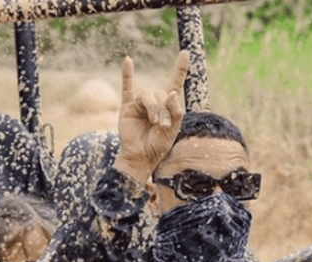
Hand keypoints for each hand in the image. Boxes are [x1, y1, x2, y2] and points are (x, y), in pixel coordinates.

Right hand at [113, 52, 189, 185]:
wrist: (140, 157)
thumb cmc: (158, 145)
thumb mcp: (174, 128)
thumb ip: (175, 109)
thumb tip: (171, 92)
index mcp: (168, 106)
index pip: (175, 83)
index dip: (180, 68)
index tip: (185, 53)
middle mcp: (154, 102)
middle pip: (160, 93)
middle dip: (163, 108)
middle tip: (162, 125)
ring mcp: (140, 104)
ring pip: (147, 95)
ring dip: (153, 108)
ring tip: (153, 122)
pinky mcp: (127, 108)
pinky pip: (127, 88)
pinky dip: (127, 75)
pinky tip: (128, 60)